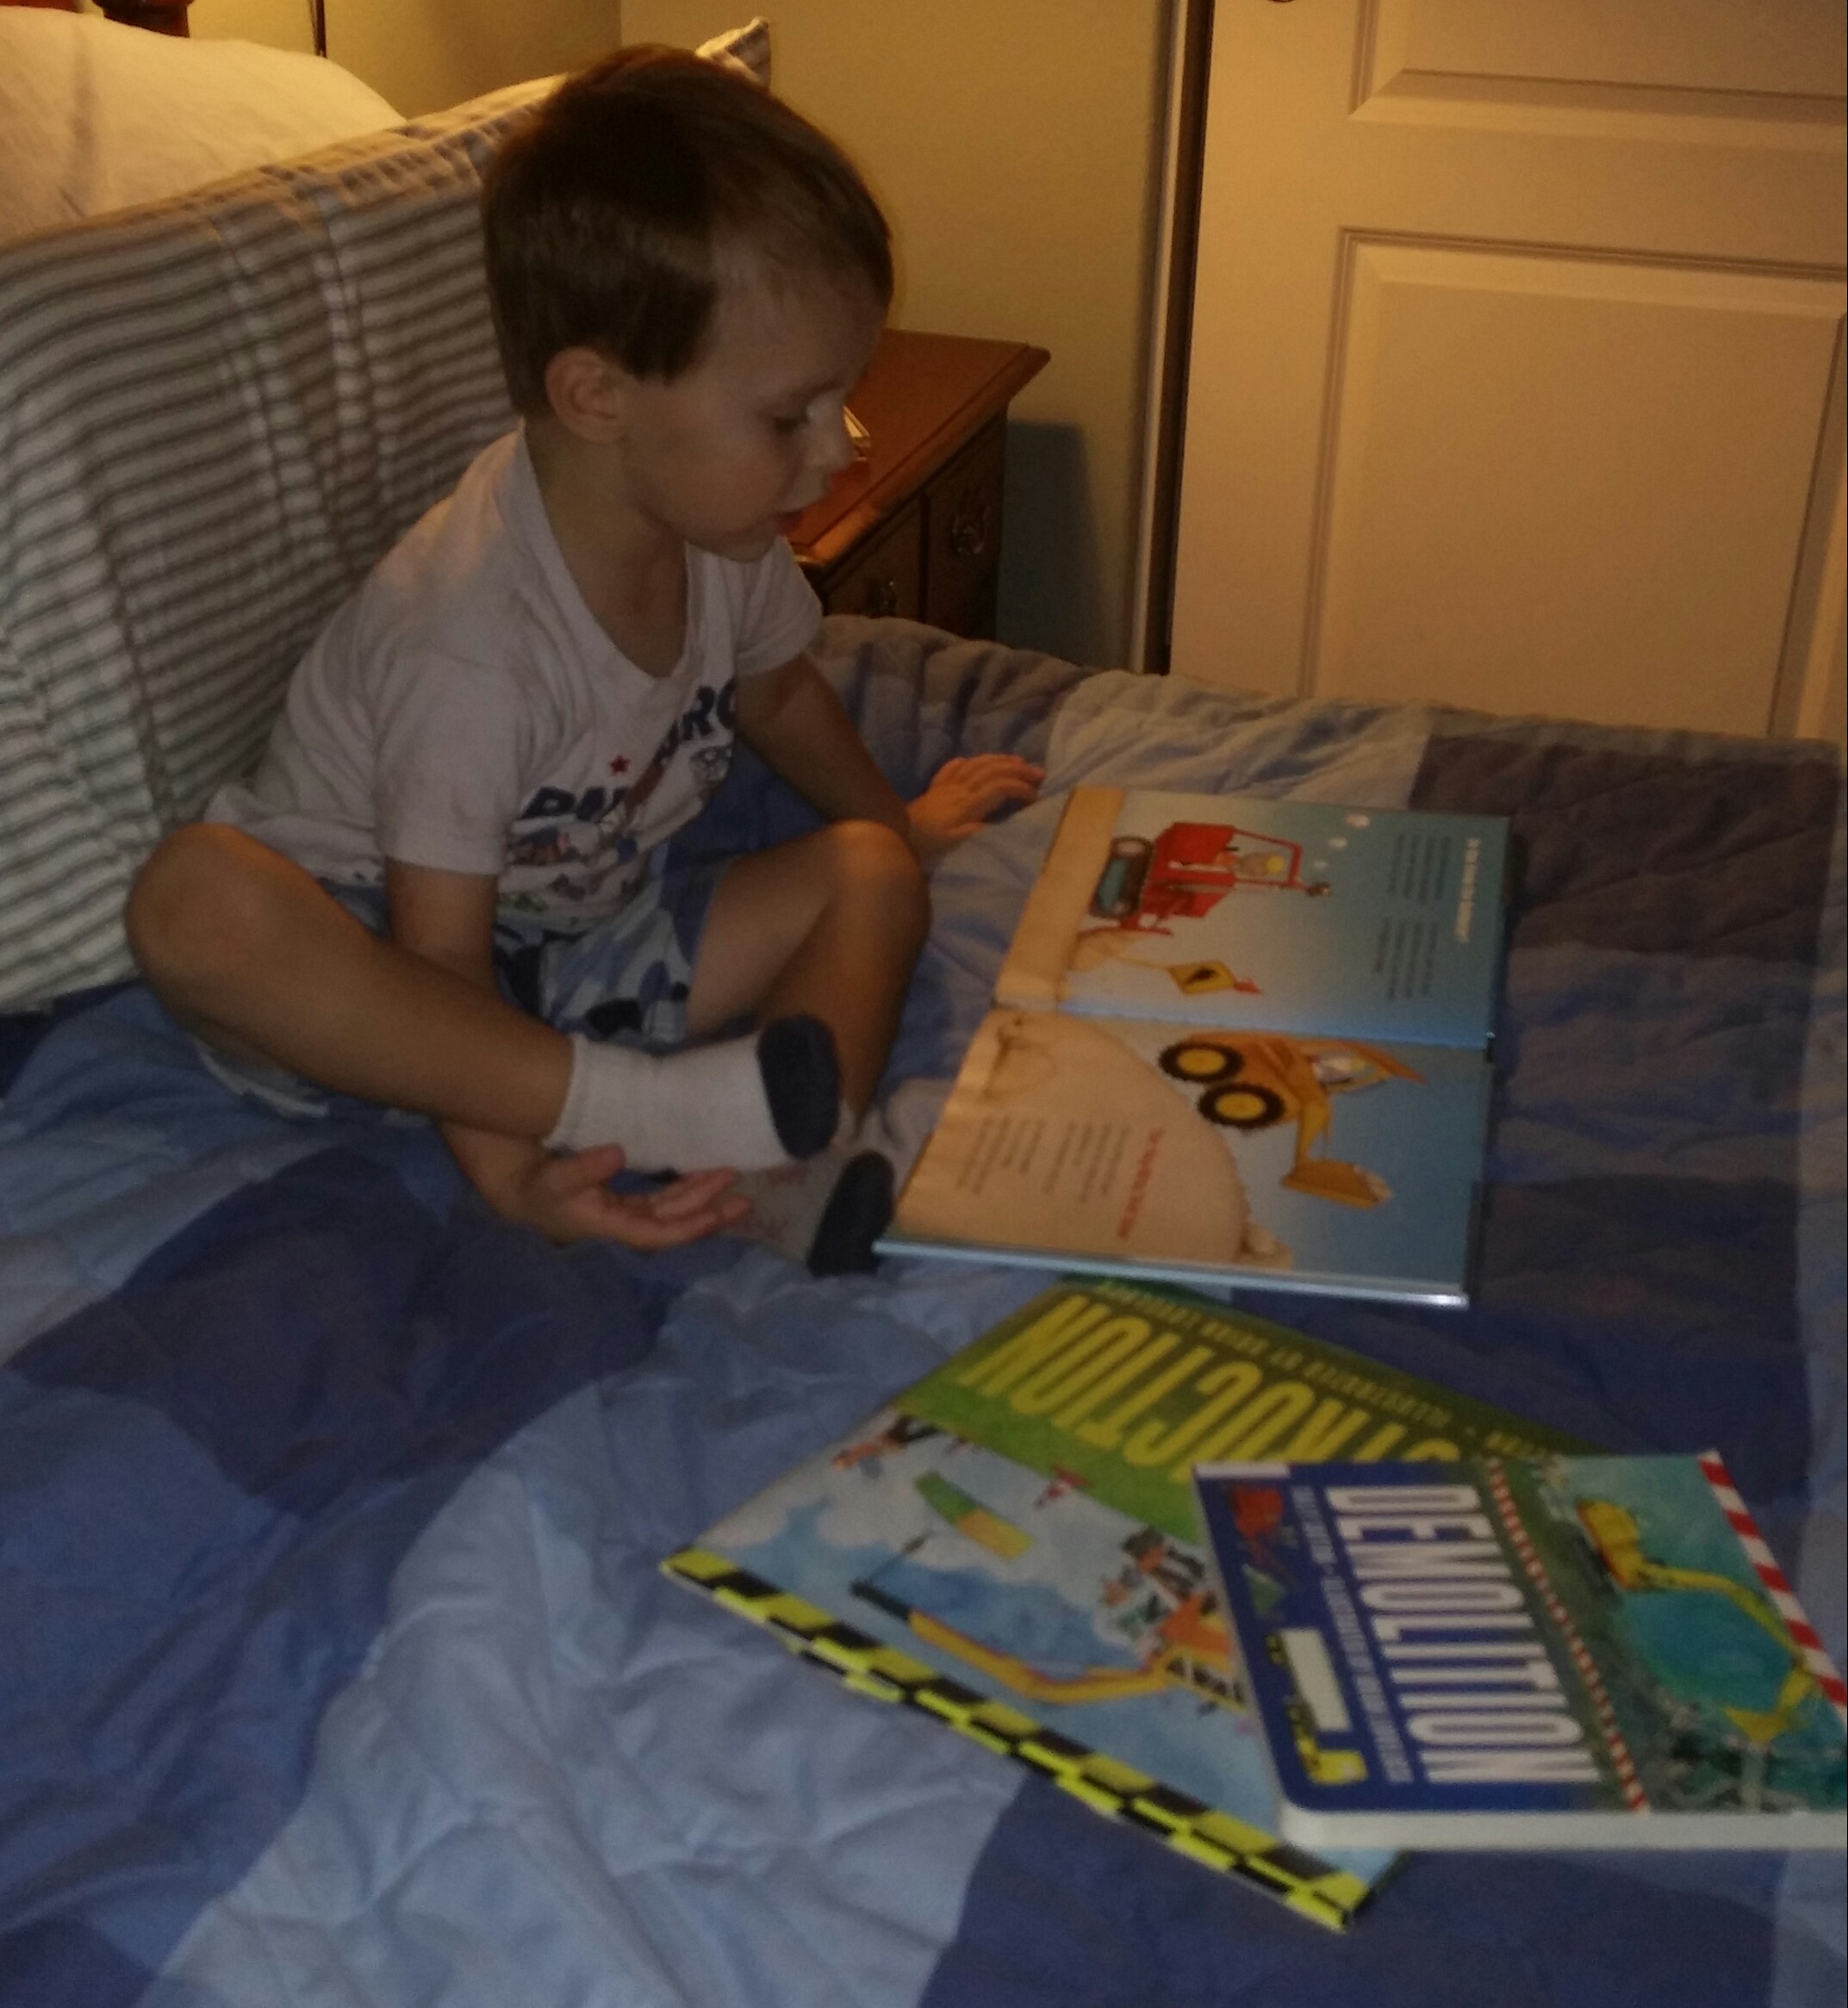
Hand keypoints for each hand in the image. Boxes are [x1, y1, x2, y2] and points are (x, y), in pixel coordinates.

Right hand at [481, 1140, 749, 1248]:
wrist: (518, 1192)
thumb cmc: (536, 1189)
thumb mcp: (554, 1179)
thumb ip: (582, 1168)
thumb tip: (617, 1155)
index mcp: (611, 1226)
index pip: (661, 1232)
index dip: (692, 1224)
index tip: (721, 1211)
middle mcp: (624, 1224)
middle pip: (675, 1222)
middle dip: (709, 1210)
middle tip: (744, 1197)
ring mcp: (626, 1213)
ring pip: (672, 1208)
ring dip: (701, 1196)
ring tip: (729, 1178)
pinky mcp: (623, 1201)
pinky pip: (662, 1199)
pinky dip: (683, 1189)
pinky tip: (701, 1175)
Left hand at [907, 754, 1043, 864]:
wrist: (894, 839)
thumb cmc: (928, 848)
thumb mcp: (957, 846)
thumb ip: (981, 831)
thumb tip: (1002, 822)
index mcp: (967, 805)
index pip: (1001, 787)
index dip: (1021, 788)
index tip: (1036, 798)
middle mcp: (958, 789)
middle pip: (992, 770)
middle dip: (1018, 769)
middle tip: (1039, 773)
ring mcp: (945, 787)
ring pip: (976, 764)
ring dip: (999, 760)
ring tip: (1017, 760)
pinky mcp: (934, 790)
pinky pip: (952, 768)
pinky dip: (967, 762)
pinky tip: (973, 762)